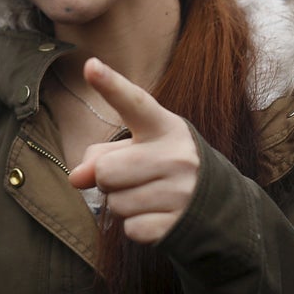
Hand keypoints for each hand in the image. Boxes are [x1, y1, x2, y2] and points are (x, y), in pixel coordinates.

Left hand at [66, 58, 200, 243]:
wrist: (218, 206)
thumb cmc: (165, 169)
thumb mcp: (141, 150)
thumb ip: (103, 156)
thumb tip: (76, 177)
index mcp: (165, 127)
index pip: (134, 103)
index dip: (110, 84)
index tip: (90, 65)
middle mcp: (178, 155)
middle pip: (106, 170)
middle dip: (105, 179)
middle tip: (129, 178)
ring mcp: (182, 191)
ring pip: (116, 203)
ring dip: (122, 204)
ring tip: (149, 197)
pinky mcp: (179, 223)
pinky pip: (131, 228)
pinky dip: (136, 226)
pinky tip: (157, 216)